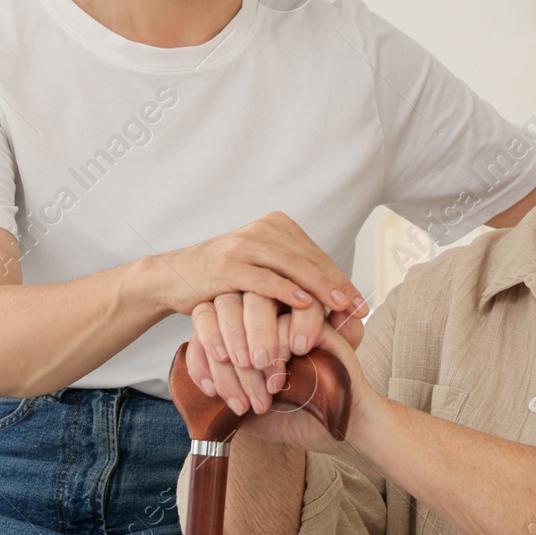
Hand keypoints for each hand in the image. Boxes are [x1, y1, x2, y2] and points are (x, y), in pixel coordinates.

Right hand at [158, 211, 366, 323]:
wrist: (174, 277)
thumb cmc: (225, 278)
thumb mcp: (262, 267)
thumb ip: (293, 272)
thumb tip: (337, 294)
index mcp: (275, 226)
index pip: (316, 254)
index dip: (341, 278)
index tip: (361, 304)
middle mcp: (262, 229)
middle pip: (309, 259)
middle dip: (337, 285)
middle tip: (359, 309)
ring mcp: (243, 246)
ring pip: (291, 266)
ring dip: (319, 287)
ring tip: (340, 307)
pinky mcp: (227, 266)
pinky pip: (264, 278)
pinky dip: (286, 291)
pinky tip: (305, 303)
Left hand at [184, 311, 376, 455]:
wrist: (337, 427)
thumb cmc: (293, 418)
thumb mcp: (246, 414)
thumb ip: (220, 396)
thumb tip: (187, 390)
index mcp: (238, 337)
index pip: (206, 326)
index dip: (202, 357)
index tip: (213, 393)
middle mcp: (258, 320)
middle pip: (225, 305)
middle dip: (229, 347)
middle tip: (243, 384)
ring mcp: (286, 313)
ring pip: (255, 299)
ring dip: (257, 338)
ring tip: (270, 375)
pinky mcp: (317, 315)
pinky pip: (293, 307)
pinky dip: (288, 333)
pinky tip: (295, 356)